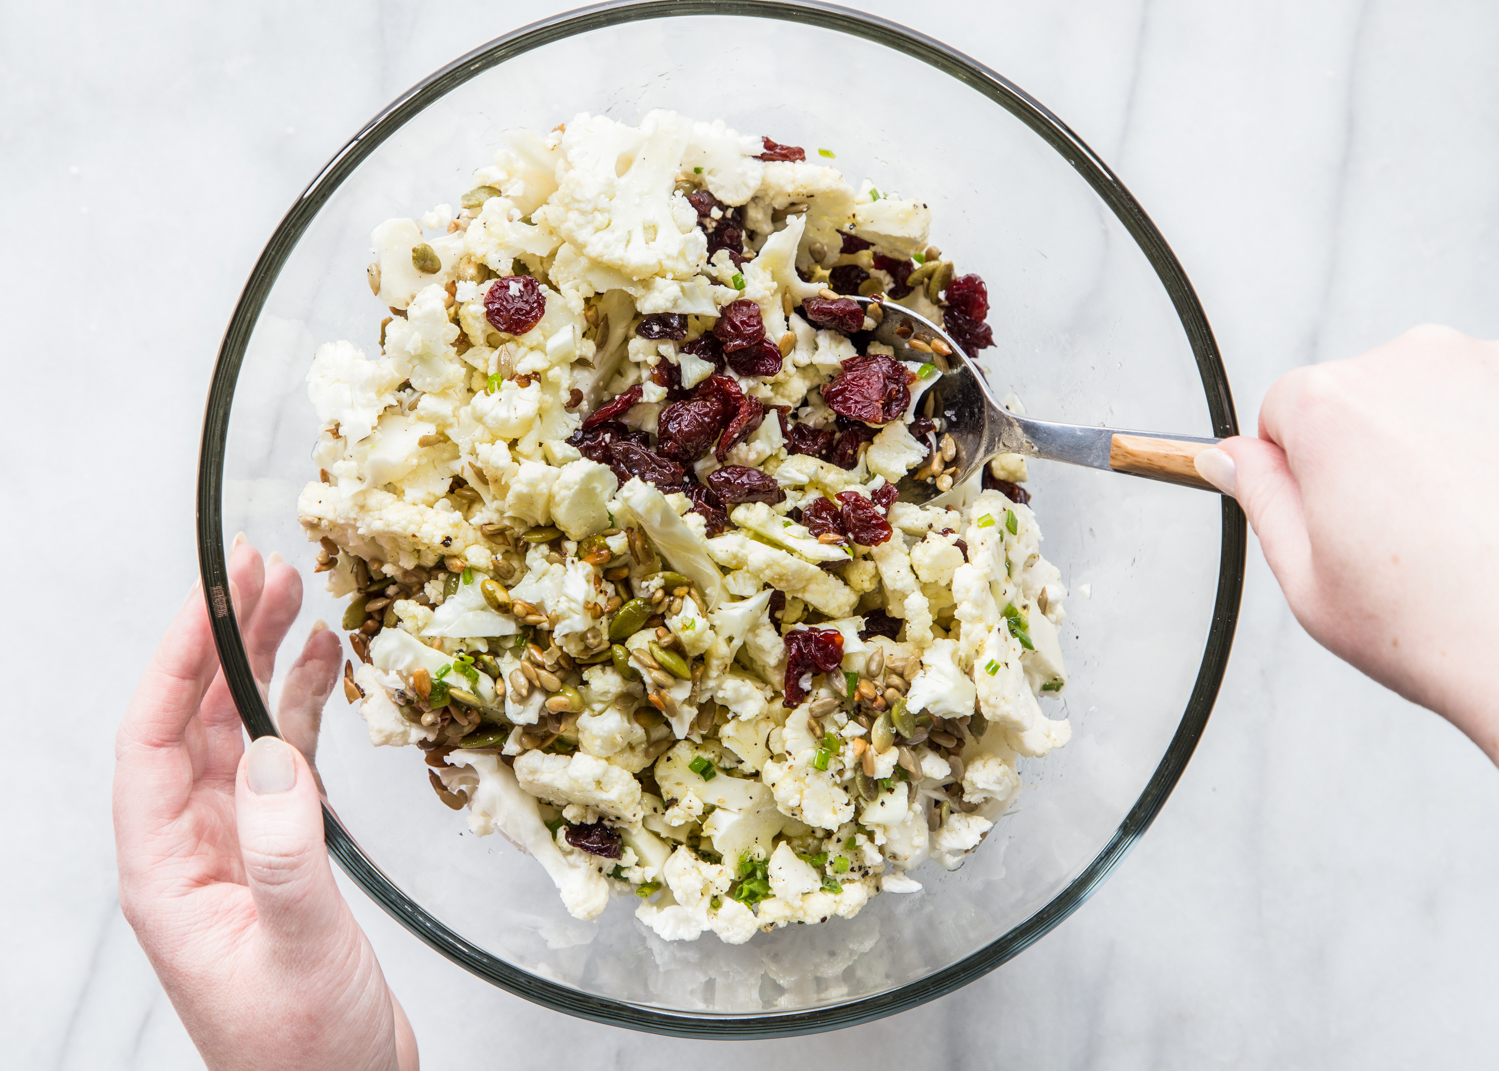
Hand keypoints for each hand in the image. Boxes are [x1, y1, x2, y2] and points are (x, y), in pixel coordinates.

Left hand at [114, 540, 418, 1069]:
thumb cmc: (304, 1050)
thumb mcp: (295, 950)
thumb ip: (283, 853)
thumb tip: (269, 752)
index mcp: (167, 873)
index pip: (149, 743)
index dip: (175, 662)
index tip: (213, 596)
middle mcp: (194, 849)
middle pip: (194, 720)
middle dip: (224, 642)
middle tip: (262, 570)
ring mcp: (240, 848)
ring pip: (241, 731)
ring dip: (266, 665)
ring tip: (299, 597)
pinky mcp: (286, 853)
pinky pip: (288, 762)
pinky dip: (304, 710)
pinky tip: (327, 669)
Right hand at [1194, 325, 1498, 759]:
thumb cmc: (1441, 624)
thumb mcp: (1306, 576)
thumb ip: (1259, 498)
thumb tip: (1230, 460)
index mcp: (1330, 404)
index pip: (1280, 409)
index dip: (1297, 469)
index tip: (1327, 511)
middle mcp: (1409, 362)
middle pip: (1356, 397)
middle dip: (1365, 453)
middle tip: (1392, 534)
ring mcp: (1481, 367)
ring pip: (1426, 400)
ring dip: (1429, 447)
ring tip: (1452, 529)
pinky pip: (1482, 408)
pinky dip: (1483, 448)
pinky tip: (1488, 510)